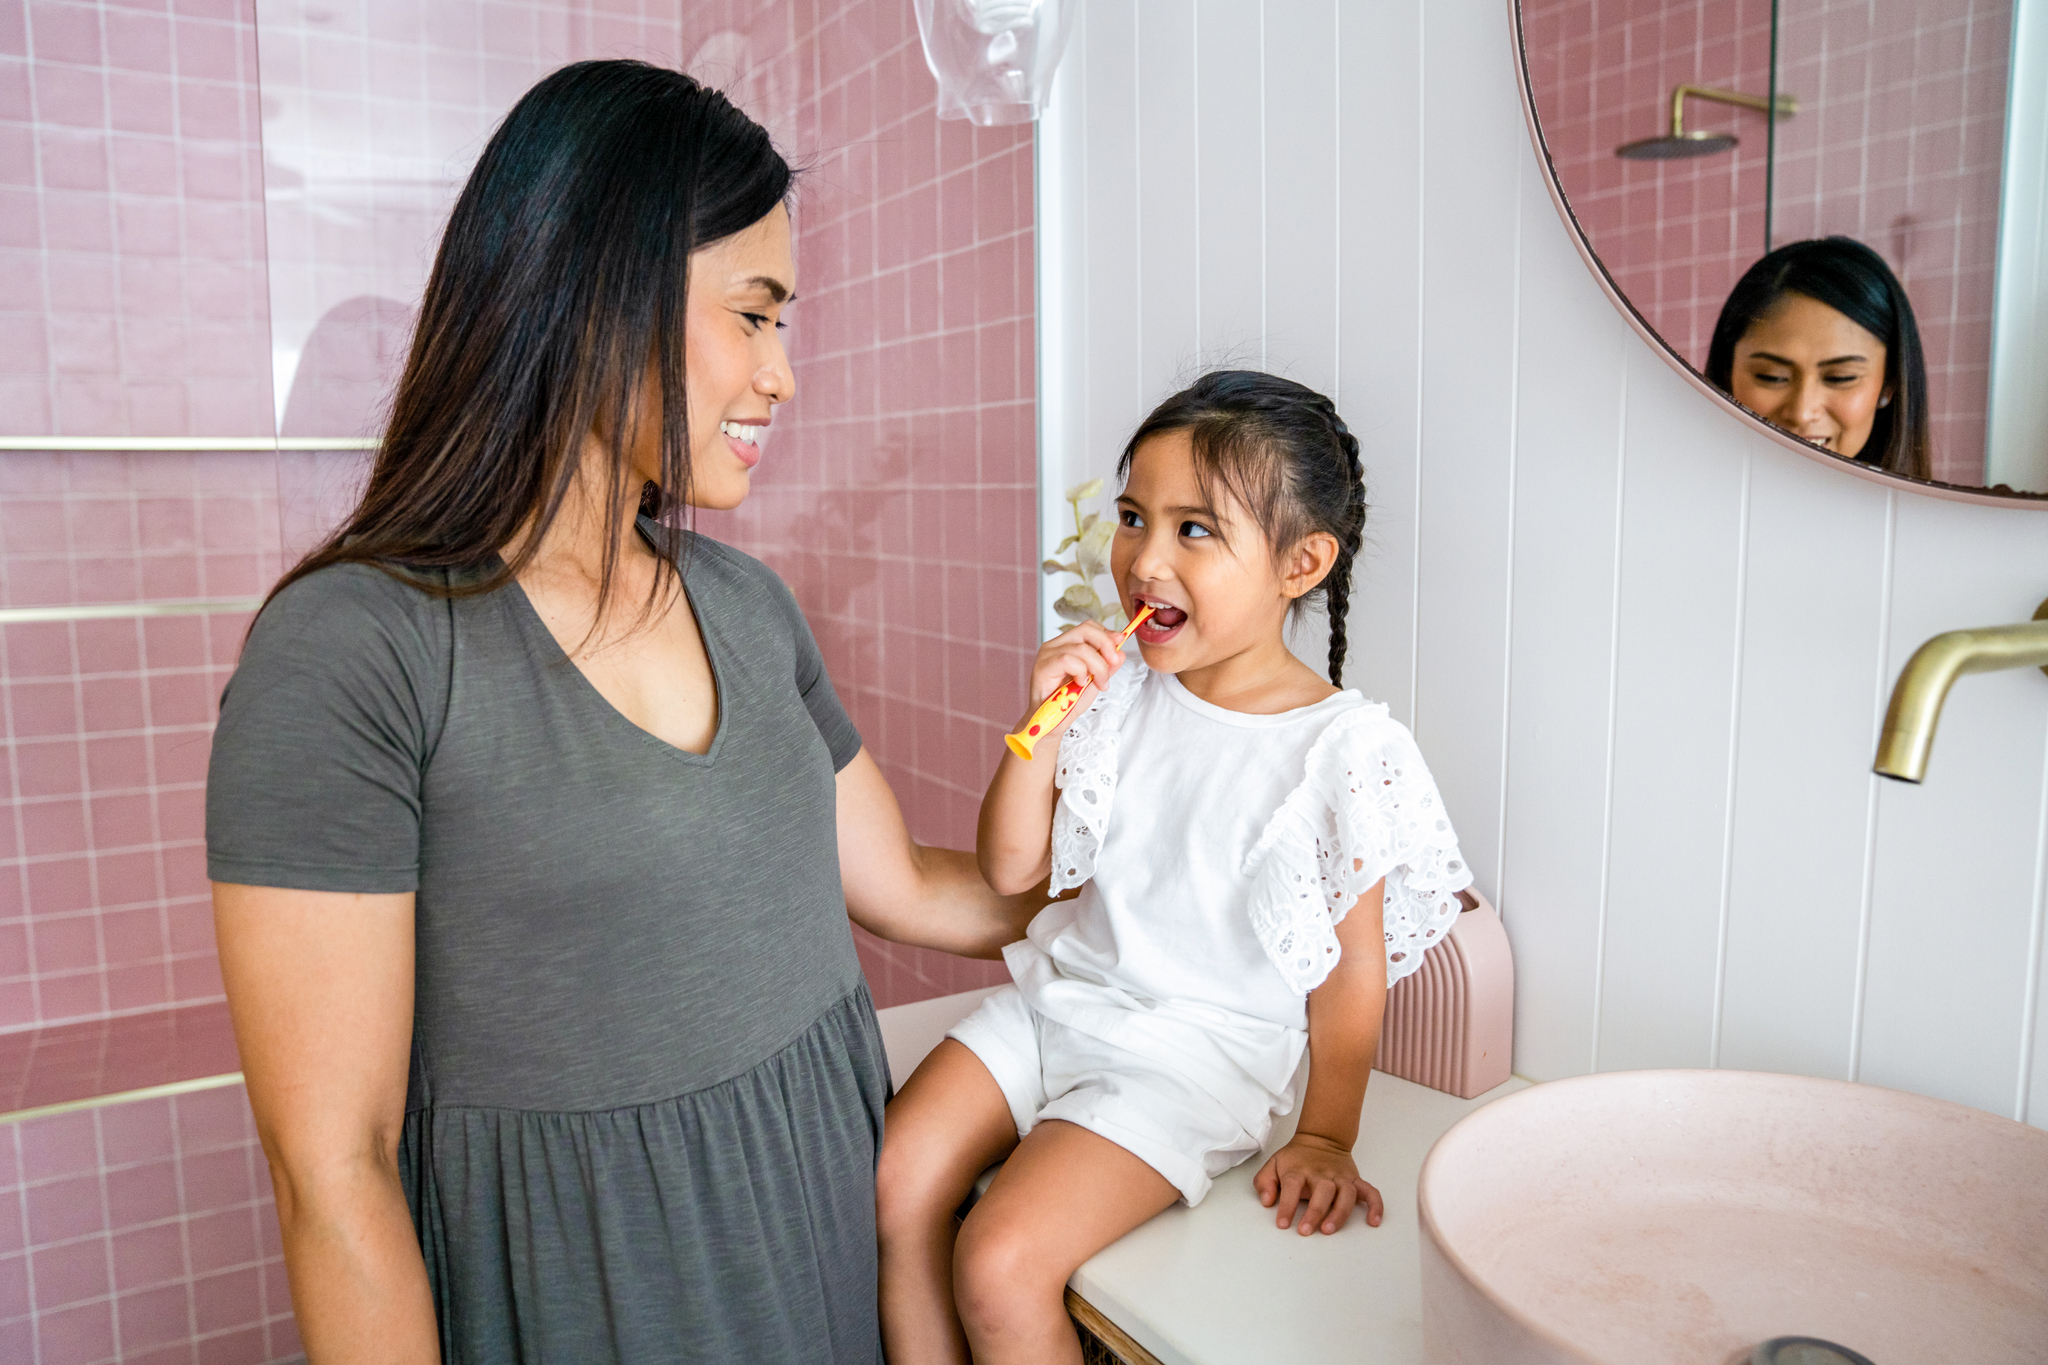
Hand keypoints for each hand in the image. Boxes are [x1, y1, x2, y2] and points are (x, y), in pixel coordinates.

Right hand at [1018, 621, 1126, 732]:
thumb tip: (1121, 653)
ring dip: (1097, 667)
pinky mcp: (1042, 667)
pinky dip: (1081, 671)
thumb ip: (1106, 666)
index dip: (1107, 635)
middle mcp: (1055, 645)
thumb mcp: (1094, 682)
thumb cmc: (1068, 702)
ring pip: (1081, 648)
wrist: (1051, 724)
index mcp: (1066, 645)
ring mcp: (1047, 655)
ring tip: (1099, 683)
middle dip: (1106, 645)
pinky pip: (1068, 660)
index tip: (1118, 651)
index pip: (1089, 627)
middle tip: (1114, 663)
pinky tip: (1080, 683)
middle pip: (1086, 629)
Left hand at [1253, 1133, 1384, 1234]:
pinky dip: (1375, 1205)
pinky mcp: (1355, 1180)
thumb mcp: (1273, 1164)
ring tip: (1329, 1229)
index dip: (1286, 1205)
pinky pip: (1370, 1191)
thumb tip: (1267, 1201)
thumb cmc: (1296, 1158)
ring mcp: (1340, 1177)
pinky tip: (1374, 1221)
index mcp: (1299, 1170)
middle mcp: (1321, 1174)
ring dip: (1339, 1212)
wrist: (1321, 1138)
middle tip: (1305, 1230)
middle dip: (1314, 1212)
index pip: (1292, 1185)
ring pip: (1346, 1194)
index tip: (1282, 1224)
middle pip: (1322, 1191)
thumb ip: (1264, 1182)